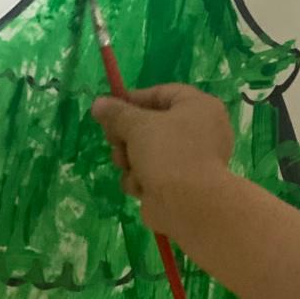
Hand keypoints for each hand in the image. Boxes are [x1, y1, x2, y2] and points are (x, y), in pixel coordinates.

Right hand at [92, 84, 233, 232]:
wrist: (189, 204)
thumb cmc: (169, 153)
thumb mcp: (138, 126)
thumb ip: (117, 113)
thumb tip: (99, 103)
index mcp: (200, 107)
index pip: (162, 93)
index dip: (133, 100)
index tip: (108, 109)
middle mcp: (200, 130)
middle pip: (151, 124)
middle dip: (127, 136)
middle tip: (114, 140)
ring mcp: (191, 159)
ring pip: (147, 151)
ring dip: (130, 160)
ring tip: (128, 165)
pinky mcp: (180, 183)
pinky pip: (152, 173)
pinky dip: (142, 179)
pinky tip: (141, 186)